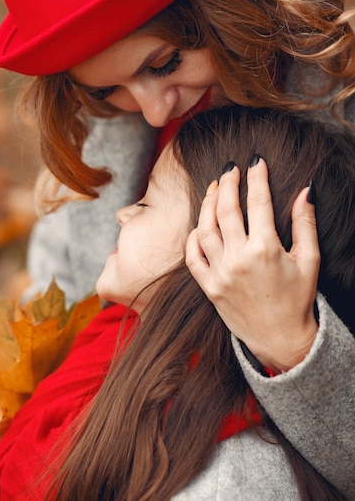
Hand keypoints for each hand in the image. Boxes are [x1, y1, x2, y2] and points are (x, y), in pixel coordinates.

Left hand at [185, 157, 319, 371]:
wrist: (280, 340)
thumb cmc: (298, 299)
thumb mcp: (309, 260)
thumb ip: (305, 223)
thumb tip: (305, 190)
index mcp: (266, 249)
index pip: (258, 202)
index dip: (256, 177)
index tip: (255, 161)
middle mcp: (239, 259)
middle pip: (226, 209)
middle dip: (227, 182)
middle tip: (230, 168)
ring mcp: (220, 273)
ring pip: (205, 228)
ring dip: (207, 203)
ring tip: (214, 188)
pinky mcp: (208, 287)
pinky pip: (192, 256)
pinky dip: (193, 237)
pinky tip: (200, 225)